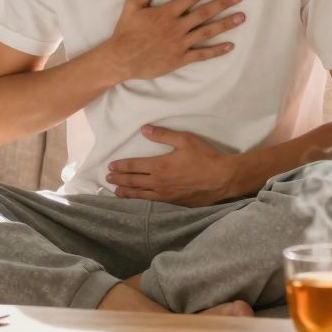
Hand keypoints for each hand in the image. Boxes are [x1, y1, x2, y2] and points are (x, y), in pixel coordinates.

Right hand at [102, 0, 246, 82]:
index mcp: (166, 12)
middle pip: (204, 12)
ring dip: (226, 24)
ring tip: (241, 17)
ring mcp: (179, 44)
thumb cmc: (125, 31)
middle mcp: (176, 27)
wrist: (121, 59)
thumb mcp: (132, 5)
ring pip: (207, 32)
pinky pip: (201, 54)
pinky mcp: (179, 59)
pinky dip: (216, 50)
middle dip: (223, 3)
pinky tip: (230, 45)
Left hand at [105, 125, 237, 206]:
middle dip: (119, 180)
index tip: (111, 166)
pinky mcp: (174, 203)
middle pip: (134, 181)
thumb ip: (163, 135)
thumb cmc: (204, 157)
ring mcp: (166, 195)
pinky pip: (153, 202)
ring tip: (116, 192)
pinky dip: (141, 202)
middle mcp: (159, 182)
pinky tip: (138, 201)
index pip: (134, 166)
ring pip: (141, 194)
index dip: (121, 166)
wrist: (222, 178)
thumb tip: (144, 129)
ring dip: (127, 193)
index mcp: (160, 166)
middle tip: (108, 179)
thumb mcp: (184, 140)